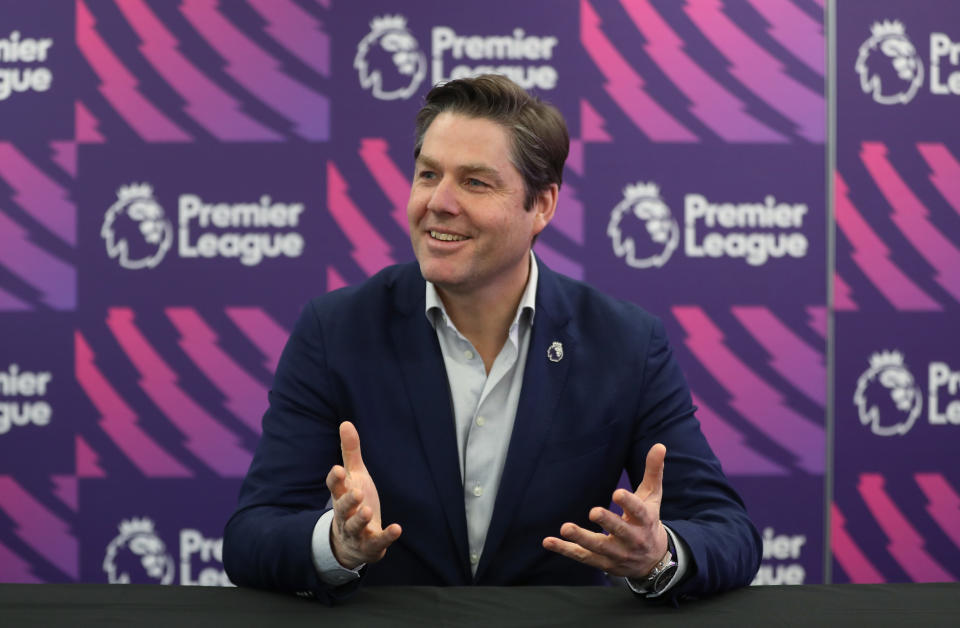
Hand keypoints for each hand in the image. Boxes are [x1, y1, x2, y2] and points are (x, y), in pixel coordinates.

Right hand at [326, 421, 401, 569]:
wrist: (351, 544)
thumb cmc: (354, 502)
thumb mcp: (354, 477)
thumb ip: (350, 452)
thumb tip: (346, 422)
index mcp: (341, 496)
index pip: (334, 487)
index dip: (335, 480)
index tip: (337, 469)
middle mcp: (345, 514)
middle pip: (342, 508)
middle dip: (348, 501)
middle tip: (357, 493)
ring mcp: (356, 531)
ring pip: (355, 526)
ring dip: (360, 519)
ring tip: (367, 510)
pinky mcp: (370, 545)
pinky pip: (377, 542)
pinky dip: (386, 536)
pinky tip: (397, 528)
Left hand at [542, 443, 668, 578]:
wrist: (654, 561)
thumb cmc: (649, 521)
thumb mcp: (653, 497)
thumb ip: (653, 471)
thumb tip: (660, 445)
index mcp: (645, 521)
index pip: (639, 512)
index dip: (629, 503)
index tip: (617, 493)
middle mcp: (633, 539)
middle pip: (620, 531)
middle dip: (608, 522)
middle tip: (593, 511)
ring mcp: (618, 554)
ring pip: (599, 547)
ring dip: (581, 538)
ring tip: (565, 528)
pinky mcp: (603, 563)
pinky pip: (583, 556)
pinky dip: (566, 550)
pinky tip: (549, 541)